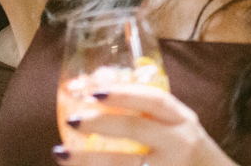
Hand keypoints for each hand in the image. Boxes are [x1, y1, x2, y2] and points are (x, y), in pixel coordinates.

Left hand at [59, 84, 228, 165]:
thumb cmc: (190, 154)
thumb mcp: (181, 129)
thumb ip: (154, 117)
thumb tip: (101, 99)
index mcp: (183, 121)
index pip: (155, 100)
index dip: (124, 94)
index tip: (95, 91)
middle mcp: (178, 144)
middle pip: (137, 129)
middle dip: (101, 123)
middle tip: (72, 119)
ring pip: (124, 164)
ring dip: (88, 160)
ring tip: (60, 153)